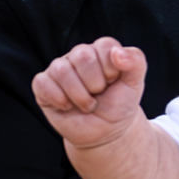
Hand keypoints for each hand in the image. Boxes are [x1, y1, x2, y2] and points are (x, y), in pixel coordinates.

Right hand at [31, 38, 146, 146]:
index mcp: (100, 51)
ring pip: (61, 70)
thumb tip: (117, 52)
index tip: (114, 83)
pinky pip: (42, 83)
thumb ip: (136, 62)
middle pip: (82, 56)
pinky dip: (58, 99)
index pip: (104, 46)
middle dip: (95, 84)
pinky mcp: (43, 85)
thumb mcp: (135, 84)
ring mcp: (59, 69)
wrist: (104, 132)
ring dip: (79, 95)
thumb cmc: (118, 105)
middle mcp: (78, 55)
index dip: (112, 70)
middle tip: (98, 96)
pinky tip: (68, 106)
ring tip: (86, 104)